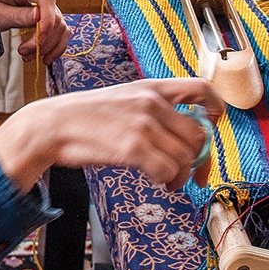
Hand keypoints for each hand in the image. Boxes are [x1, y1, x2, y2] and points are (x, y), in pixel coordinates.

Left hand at [0, 0, 67, 63]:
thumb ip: (16, 15)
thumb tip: (38, 16)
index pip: (46, 0)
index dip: (47, 22)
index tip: (39, 41)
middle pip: (55, 17)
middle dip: (42, 40)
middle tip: (23, 53)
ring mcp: (45, 2)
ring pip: (60, 27)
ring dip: (47, 46)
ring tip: (28, 56)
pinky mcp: (48, 13)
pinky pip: (60, 31)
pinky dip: (54, 46)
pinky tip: (45, 57)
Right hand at [0, 78, 225, 192]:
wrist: (52, 126)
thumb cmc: (85, 117)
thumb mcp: (122, 99)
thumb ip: (152, 110)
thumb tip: (180, 138)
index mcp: (150, 87)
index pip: (200, 87)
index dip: (216, 105)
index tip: (216, 120)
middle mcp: (151, 102)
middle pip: (198, 134)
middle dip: (198, 157)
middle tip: (190, 172)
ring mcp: (143, 125)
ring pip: (186, 157)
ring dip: (181, 174)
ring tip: (169, 180)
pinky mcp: (133, 147)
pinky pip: (168, 171)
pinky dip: (168, 181)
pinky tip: (159, 182)